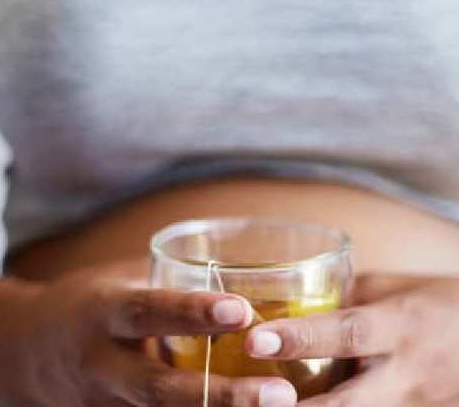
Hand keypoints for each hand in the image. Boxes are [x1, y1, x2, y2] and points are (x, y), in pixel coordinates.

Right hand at [0, 259, 297, 406]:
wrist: (22, 350)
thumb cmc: (82, 304)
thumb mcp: (115, 281)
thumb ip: (166, 281)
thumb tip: (233, 269)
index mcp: (101, 314)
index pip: (148, 311)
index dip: (193, 312)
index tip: (243, 310)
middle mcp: (100, 364)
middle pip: (160, 388)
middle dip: (220, 395)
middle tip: (280, 393)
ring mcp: (101, 403)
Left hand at [244, 273, 458, 405]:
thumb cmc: (443, 304)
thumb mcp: (394, 289)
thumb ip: (344, 297)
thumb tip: (289, 299)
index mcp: (401, 326)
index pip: (346, 333)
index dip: (300, 338)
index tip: (254, 341)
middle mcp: (408, 374)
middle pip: (347, 403)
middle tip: (244, 402)